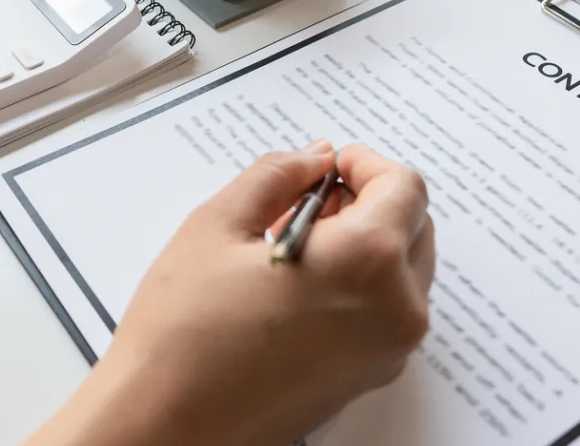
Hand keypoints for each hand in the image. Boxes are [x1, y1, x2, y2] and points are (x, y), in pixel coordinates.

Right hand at [28, 142, 434, 445]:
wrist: (165, 425)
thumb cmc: (183, 337)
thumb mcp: (218, 225)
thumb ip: (276, 176)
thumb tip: (312, 159)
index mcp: (366, 262)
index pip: (403, 186)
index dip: (365, 162)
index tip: (331, 164)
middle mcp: (394, 311)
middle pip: (414, 227)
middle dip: (368, 201)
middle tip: (308, 198)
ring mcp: (387, 352)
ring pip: (403, 272)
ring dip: (364, 243)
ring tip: (294, 244)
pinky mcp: (368, 378)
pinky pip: (386, 312)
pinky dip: (359, 285)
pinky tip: (296, 285)